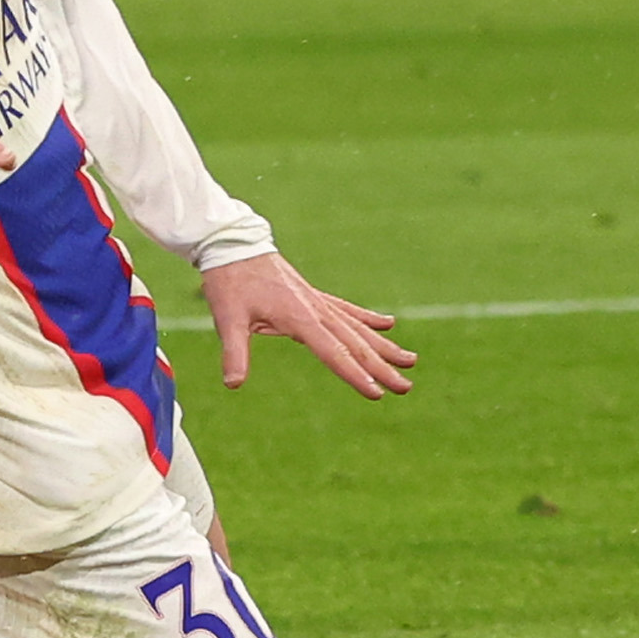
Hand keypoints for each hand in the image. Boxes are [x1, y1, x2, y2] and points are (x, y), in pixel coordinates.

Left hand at [198, 253, 415, 400]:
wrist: (232, 245)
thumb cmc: (229, 282)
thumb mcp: (228, 318)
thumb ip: (234, 352)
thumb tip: (233, 384)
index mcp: (298, 317)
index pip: (333, 352)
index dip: (354, 374)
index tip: (376, 392)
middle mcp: (315, 309)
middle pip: (354, 343)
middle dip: (381, 367)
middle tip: (405, 387)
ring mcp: (317, 301)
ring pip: (357, 327)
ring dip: (383, 346)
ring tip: (411, 360)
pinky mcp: (313, 295)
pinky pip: (347, 309)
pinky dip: (368, 318)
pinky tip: (389, 324)